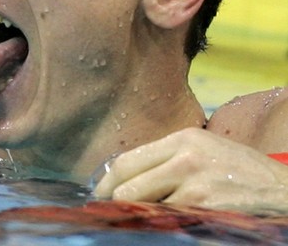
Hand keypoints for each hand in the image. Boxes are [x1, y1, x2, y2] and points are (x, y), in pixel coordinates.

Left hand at [93, 127, 287, 211]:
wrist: (286, 191)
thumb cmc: (242, 173)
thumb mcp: (204, 150)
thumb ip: (167, 159)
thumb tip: (124, 178)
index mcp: (182, 140)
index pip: (125, 162)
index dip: (106, 184)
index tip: (99, 196)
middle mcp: (186, 159)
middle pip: (127, 187)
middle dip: (116, 205)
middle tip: (113, 215)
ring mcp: (196, 187)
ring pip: (146, 209)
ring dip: (142, 219)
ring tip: (144, 221)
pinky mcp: (207, 211)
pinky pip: (170, 224)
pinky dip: (164, 228)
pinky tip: (170, 227)